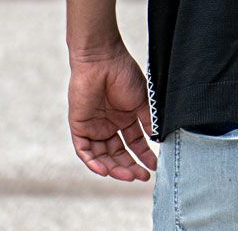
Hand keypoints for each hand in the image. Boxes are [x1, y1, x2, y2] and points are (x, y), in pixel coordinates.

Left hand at [67, 41, 157, 180]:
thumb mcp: (141, 100)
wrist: (102, 60)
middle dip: (130, 167)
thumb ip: (147, 121)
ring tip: (128, 175)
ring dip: (114, 168)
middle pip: (118, 154)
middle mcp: (109, 125)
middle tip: (142, 176)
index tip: (154, 167)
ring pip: (102, 156)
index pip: (134, 144)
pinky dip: (93, 163)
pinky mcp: (79, 127)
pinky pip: (85, 151)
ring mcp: (94, 127)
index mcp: (125, 118)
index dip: (143, 156)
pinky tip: (106, 170)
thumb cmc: (123, 74)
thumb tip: (157, 140)